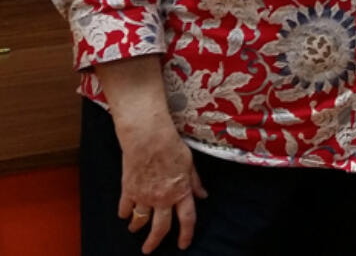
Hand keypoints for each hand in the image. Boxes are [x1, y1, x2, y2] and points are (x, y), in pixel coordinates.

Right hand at [96, 56, 207, 252]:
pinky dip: (124, 213)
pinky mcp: (128, 190)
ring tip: (134, 229)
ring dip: (136, 227)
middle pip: (160, 228)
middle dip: (154, 242)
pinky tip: (124, 214)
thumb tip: (203, 195)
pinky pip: (124, 208)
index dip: (186, 234)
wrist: (148, 138)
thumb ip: (195, 182)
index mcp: (181, 191)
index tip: (183, 245)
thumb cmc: (171, 146)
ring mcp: (144, 196)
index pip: (187, 219)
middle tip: (149, 251)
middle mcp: (163, 198)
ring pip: (139, 221)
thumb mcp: (190, 163)